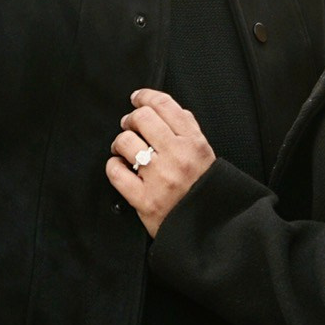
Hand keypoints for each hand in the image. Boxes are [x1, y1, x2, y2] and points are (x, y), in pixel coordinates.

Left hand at [105, 89, 216, 235]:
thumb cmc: (205, 191)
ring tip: (124, 149)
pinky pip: (116, 172)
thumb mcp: (206, 154)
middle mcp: (177, 157)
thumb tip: (166, 110)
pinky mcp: (144, 199)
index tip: (137, 98)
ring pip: (125, 142)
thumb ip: (189, 130)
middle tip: (130, 126)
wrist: (211, 228)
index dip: (145, 96)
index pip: (164, 105)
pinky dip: (113, 166)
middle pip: (141, 118)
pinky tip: (120, 168)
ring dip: (120, 143)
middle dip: (130, 119)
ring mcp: (159, 178)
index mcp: (194, 143)